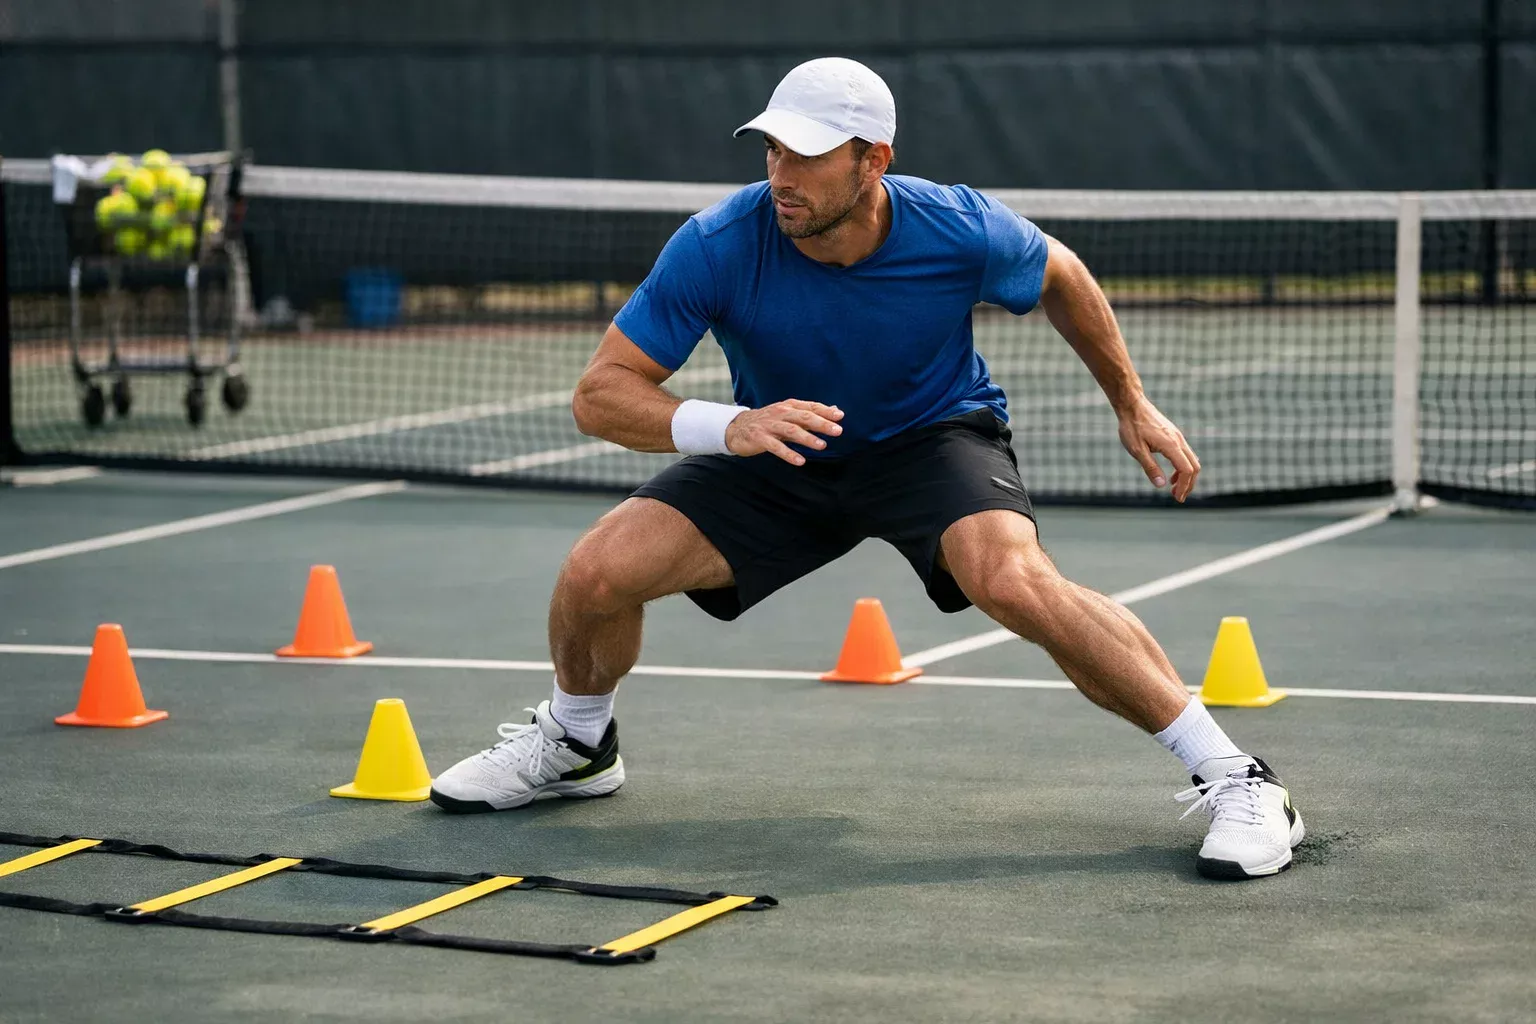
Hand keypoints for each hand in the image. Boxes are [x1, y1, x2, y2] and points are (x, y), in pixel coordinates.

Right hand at [725, 400, 843, 465]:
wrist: (736, 427)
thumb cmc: (768, 422)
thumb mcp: (788, 414)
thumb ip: (810, 413)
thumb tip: (835, 409)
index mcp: (789, 407)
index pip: (810, 407)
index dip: (825, 411)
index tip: (840, 416)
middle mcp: (780, 414)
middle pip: (803, 417)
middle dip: (821, 424)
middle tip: (837, 431)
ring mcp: (769, 426)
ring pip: (791, 430)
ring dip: (807, 438)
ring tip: (822, 445)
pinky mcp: (760, 438)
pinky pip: (776, 447)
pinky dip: (788, 454)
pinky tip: (800, 461)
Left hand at [1117, 396, 1199, 500]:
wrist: (1132, 405)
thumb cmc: (1132, 427)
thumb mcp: (1137, 450)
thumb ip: (1150, 468)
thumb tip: (1161, 486)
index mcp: (1171, 445)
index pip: (1186, 470)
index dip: (1185, 486)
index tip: (1178, 498)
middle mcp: (1179, 440)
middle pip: (1194, 467)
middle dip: (1189, 484)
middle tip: (1178, 497)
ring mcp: (1178, 437)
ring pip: (1192, 460)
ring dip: (1187, 476)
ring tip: (1174, 488)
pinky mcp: (1174, 435)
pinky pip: (1185, 454)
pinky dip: (1183, 466)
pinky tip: (1172, 474)